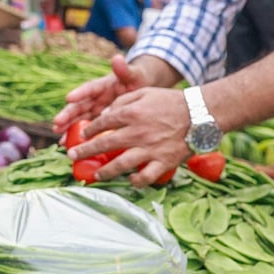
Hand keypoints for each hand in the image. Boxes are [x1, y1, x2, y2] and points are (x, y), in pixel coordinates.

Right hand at [53, 55, 148, 136]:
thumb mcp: (134, 74)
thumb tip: (117, 58)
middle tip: (57, 122)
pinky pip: (85, 127)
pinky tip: (66, 144)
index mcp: (103, 85)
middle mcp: (95, 97)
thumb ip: (125, 69)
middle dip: (68, 114)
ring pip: (78, 118)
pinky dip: (76, 135)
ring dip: (67, 127)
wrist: (141, 89)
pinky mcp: (98, 119)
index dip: (80, 93)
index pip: (90, 88)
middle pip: (79, 105)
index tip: (69, 97)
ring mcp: (95, 109)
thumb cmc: (138, 79)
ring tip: (58, 137)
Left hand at [66, 86, 190, 185]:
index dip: (89, 130)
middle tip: (72, 156)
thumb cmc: (171, 101)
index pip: (103, 123)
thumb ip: (123, 101)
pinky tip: (129, 180)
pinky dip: (135, 181)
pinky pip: (145, 177)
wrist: (201, 114)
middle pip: (105, 144)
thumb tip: (105, 113)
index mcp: (131, 113)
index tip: (82, 135)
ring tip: (95, 175)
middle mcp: (137, 132)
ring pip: (120, 165)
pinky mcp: (163, 162)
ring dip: (104, 172)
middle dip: (86, 151)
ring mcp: (149, 149)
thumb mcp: (145, 92)